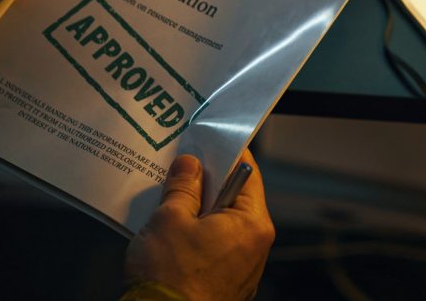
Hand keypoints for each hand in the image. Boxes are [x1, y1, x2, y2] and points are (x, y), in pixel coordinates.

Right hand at [125, 152, 274, 300]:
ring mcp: (242, 267)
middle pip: (234, 198)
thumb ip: (183, 186)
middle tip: (180, 171)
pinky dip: (197, 236)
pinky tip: (173, 234)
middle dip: (206, 184)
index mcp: (252, 223)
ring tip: (170, 203)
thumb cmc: (171, 279)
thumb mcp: (170, 218)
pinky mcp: (226, 282)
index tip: (207, 141)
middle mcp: (255, 245)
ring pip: (223, 224)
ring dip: (198, 212)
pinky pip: (215, 247)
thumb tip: (190, 165)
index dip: (225, 153)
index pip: (246, 172)